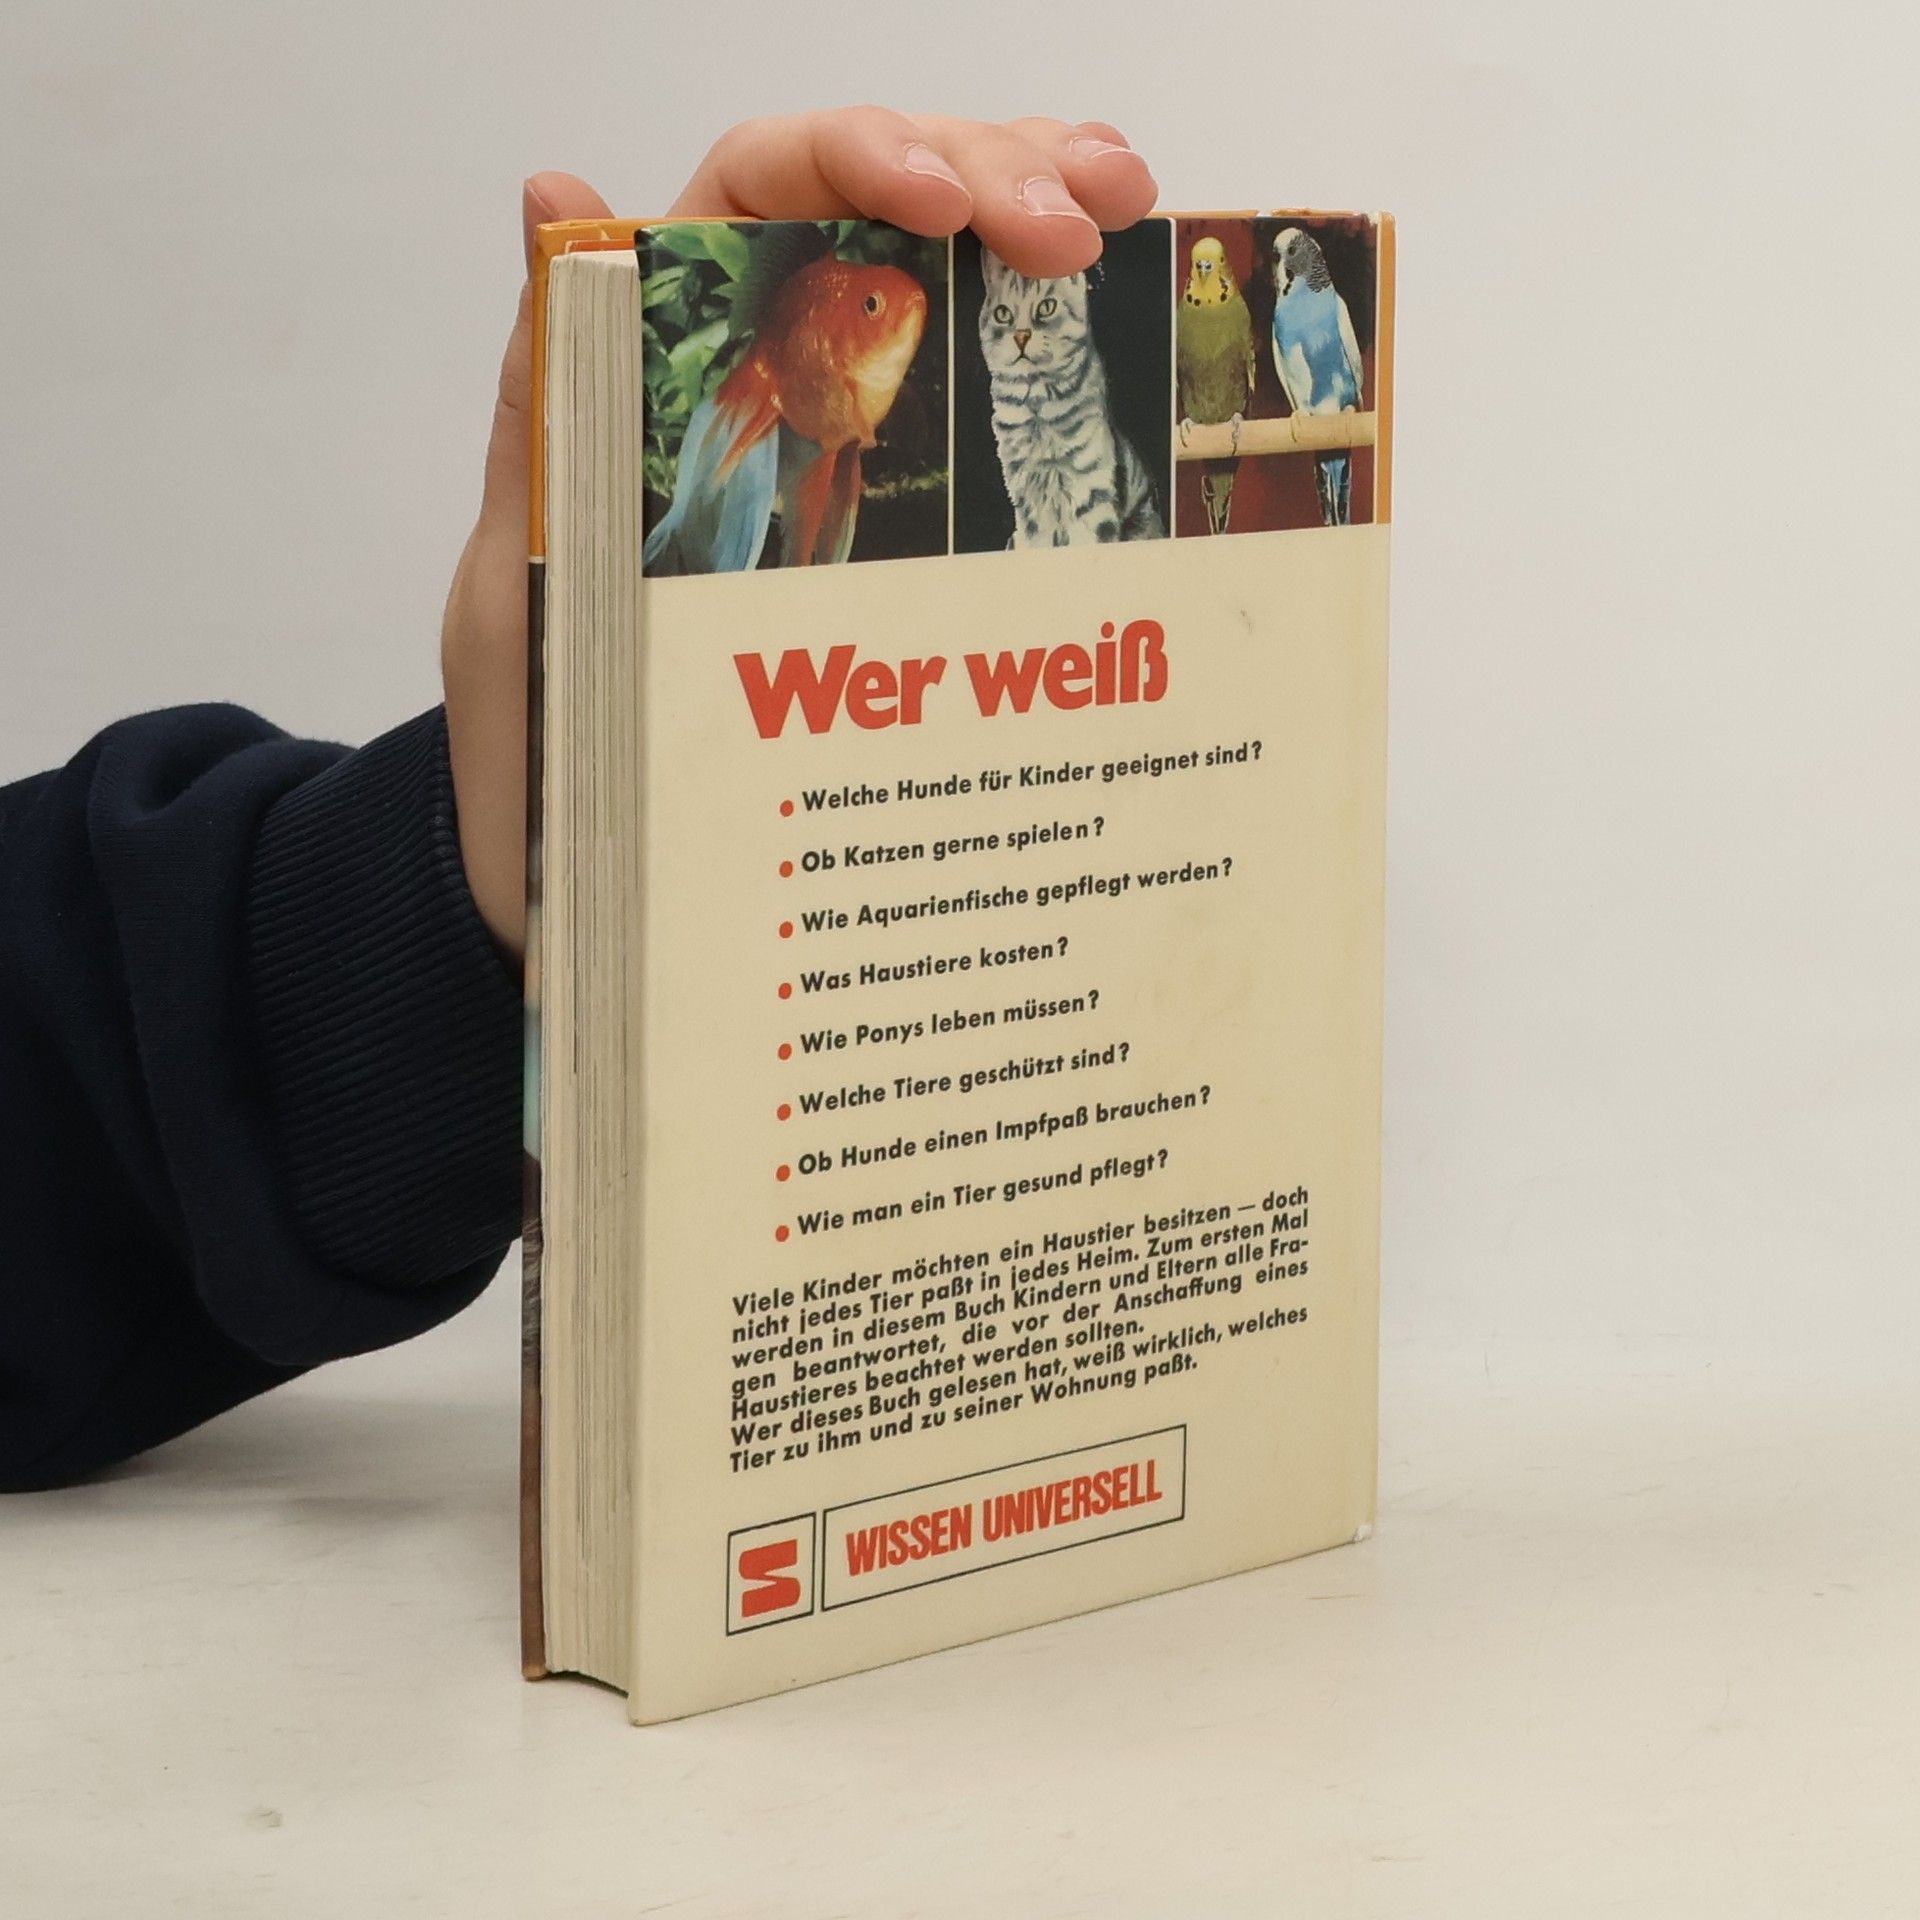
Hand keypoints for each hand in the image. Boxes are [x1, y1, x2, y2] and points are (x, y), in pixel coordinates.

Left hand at [441, 112, 1156, 956]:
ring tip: (1122, 207)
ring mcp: (846, 454)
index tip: (943, 207)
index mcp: (657, 372)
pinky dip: (1057, 345)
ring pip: (949, 282)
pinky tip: (1112, 302)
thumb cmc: (543, 754)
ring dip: (1040, 213)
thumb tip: (556, 197)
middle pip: (880, 209)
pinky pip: (986, 416)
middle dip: (990, 176)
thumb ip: (551, 409)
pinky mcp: (903, 535)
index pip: (755, 192)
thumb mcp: (519, 582)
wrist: (589, 902)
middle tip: (1083, 223)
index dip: (856, 158)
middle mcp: (759, 388)